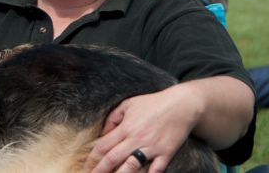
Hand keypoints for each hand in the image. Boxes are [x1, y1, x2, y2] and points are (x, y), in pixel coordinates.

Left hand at [84, 85, 198, 172]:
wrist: (181, 105)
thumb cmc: (153, 103)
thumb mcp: (128, 104)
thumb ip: (113, 118)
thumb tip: (103, 133)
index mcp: (126, 127)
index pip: (104, 146)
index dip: (93, 158)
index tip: (87, 166)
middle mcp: (136, 139)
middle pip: (113, 158)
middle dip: (100, 171)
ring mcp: (151, 147)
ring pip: (131, 166)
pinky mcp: (166, 153)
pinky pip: (156, 170)